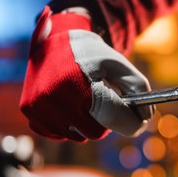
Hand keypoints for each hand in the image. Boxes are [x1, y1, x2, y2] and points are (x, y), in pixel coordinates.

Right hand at [20, 6, 151, 141]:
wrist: (57, 40)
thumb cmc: (94, 56)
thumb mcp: (122, 66)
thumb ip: (139, 89)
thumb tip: (146, 118)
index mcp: (81, 84)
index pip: (113, 118)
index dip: (132, 124)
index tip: (141, 122)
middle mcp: (56, 98)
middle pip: (97, 132)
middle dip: (106, 120)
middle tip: (106, 102)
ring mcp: (40, 108)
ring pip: (79, 136)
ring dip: (88, 122)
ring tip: (86, 98)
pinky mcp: (31, 114)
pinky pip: (61, 135)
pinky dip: (71, 125)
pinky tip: (70, 104)